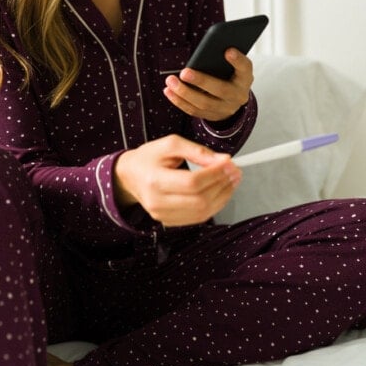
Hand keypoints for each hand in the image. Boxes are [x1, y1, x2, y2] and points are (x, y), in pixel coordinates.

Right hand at [114, 134, 241, 225]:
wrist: (130, 176)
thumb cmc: (149, 157)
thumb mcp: (171, 144)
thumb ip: (197, 151)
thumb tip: (223, 160)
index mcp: (154, 180)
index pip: (192, 182)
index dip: (215, 174)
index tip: (229, 163)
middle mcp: (157, 202)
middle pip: (199, 200)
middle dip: (223, 185)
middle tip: (234, 171)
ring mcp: (162, 215)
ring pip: (202, 212)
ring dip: (223, 196)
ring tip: (231, 181)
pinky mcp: (168, 222)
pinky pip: (198, 218)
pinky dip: (214, 206)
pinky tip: (220, 192)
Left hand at [164, 48, 252, 121]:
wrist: (233, 98)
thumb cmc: (229, 74)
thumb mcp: (232, 65)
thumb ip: (223, 58)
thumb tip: (207, 48)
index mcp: (245, 78)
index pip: (244, 68)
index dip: (237, 60)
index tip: (228, 51)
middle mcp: (238, 96)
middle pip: (221, 90)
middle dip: (201, 81)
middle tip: (184, 72)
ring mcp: (225, 109)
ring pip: (204, 103)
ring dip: (184, 93)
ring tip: (170, 81)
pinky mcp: (212, 116)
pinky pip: (194, 111)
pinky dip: (179, 101)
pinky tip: (169, 91)